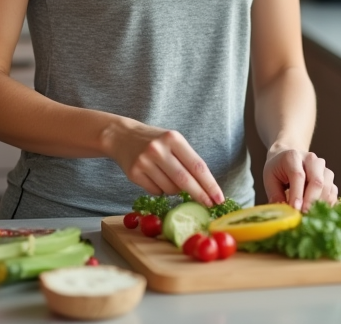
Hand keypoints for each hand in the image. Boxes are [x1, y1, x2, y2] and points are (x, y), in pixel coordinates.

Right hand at [106, 120, 223, 207]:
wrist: (121, 136)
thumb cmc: (155, 141)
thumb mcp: (172, 141)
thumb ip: (187, 161)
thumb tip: (204, 189)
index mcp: (173, 138)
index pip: (197, 166)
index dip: (210, 184)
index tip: (219, 197)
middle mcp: (158, 149)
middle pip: (185, 180)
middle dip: (200, 195)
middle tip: (210, 204)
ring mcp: (145, 161)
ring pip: (170, 189)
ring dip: (176, 191)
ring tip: (169, 177)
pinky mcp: (134, 173)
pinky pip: (156, 192)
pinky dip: (161, 190)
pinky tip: (155, 177)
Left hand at [263, 149, 336, 212]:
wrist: (287, 156)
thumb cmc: (278, 169)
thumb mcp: (270, 179)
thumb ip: (275, 195)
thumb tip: (284, 215)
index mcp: (293, 157)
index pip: (298, 175)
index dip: (297, 194)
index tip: (295, 209)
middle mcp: (311, 160)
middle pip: (317, 181)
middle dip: (311, 201)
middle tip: (304, 216)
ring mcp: (323, 168)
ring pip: (328, 187)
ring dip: (320, 204)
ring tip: (310, 216)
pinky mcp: (329, 178)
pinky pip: (333, 192)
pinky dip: (328, 204)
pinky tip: (318, 212)